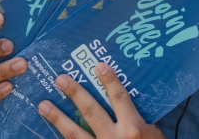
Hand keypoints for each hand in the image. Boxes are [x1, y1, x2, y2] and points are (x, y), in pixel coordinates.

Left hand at [38, 63, 165, 138]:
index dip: (109, 81)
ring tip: (43, 105)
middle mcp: (114, 138)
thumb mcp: (154, 136)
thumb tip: (125, 105)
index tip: (97, 66)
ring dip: (58, 118)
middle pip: (91, 111)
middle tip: (60, 79)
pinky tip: (48, 133)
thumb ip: (140, 122)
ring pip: (75, 134)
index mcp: (133, 128)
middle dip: (75, 94)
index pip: (119, 98)